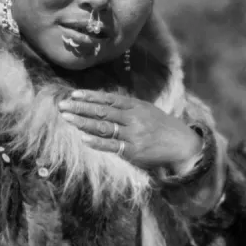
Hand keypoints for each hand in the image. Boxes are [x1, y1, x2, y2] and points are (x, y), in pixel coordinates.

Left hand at [58, 90, 203, 173]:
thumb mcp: (146, 110)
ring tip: (68, 118)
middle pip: (102, 111)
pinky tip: (83, 139)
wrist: (182, 144)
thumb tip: (102, 103)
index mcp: (135, 106)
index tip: (73, 94)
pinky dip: (97, 142)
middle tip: (62, 105)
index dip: (90, 96)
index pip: (108, 99)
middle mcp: (133, 118)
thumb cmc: (161, 127)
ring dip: (83, 122)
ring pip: (104, 127)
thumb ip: (126, 107)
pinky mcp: (134, 151)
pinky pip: (112, 146)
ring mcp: (133, 135)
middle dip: (81, 108)